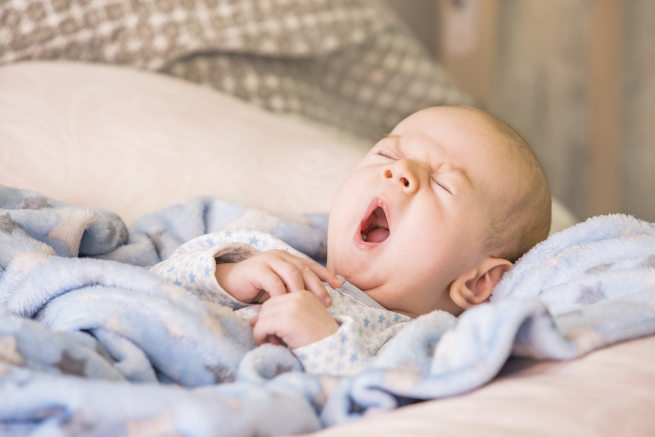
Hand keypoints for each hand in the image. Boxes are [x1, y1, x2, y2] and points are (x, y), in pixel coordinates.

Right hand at [215, 250, 341, 305]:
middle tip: (327, 301)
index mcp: (288, 258)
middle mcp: (280, 256)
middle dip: (318, 285)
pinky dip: (282, 294)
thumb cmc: (257, 287)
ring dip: (302, 290)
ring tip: (308, 304)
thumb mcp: (279, 286)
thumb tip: (319, 300)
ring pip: (291, 273)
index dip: (325, 274)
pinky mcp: (256, 269)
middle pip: (304, 269)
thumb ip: (294, 287)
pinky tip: (288, 305)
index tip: (339, 285)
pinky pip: (274, 282)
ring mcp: (268, 260)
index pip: (310, 265)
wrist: (229, 282)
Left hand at [249, 290, 339, 348]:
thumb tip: (254, 320)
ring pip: (262, 317)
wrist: (335, 352)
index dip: (273, 318)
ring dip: (264, 332)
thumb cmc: (319, 341)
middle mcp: (298, 295)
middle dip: (266, 324)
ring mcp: (292, 306)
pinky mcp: (285, 319)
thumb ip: (283, 316)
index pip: (276, 300)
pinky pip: (261, 327)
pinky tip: (274, 345)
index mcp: (304, 294)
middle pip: (267, 307)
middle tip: (277, 340)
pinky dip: (261, 338)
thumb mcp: (303, 322)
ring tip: (277, 342)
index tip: (281, 334)